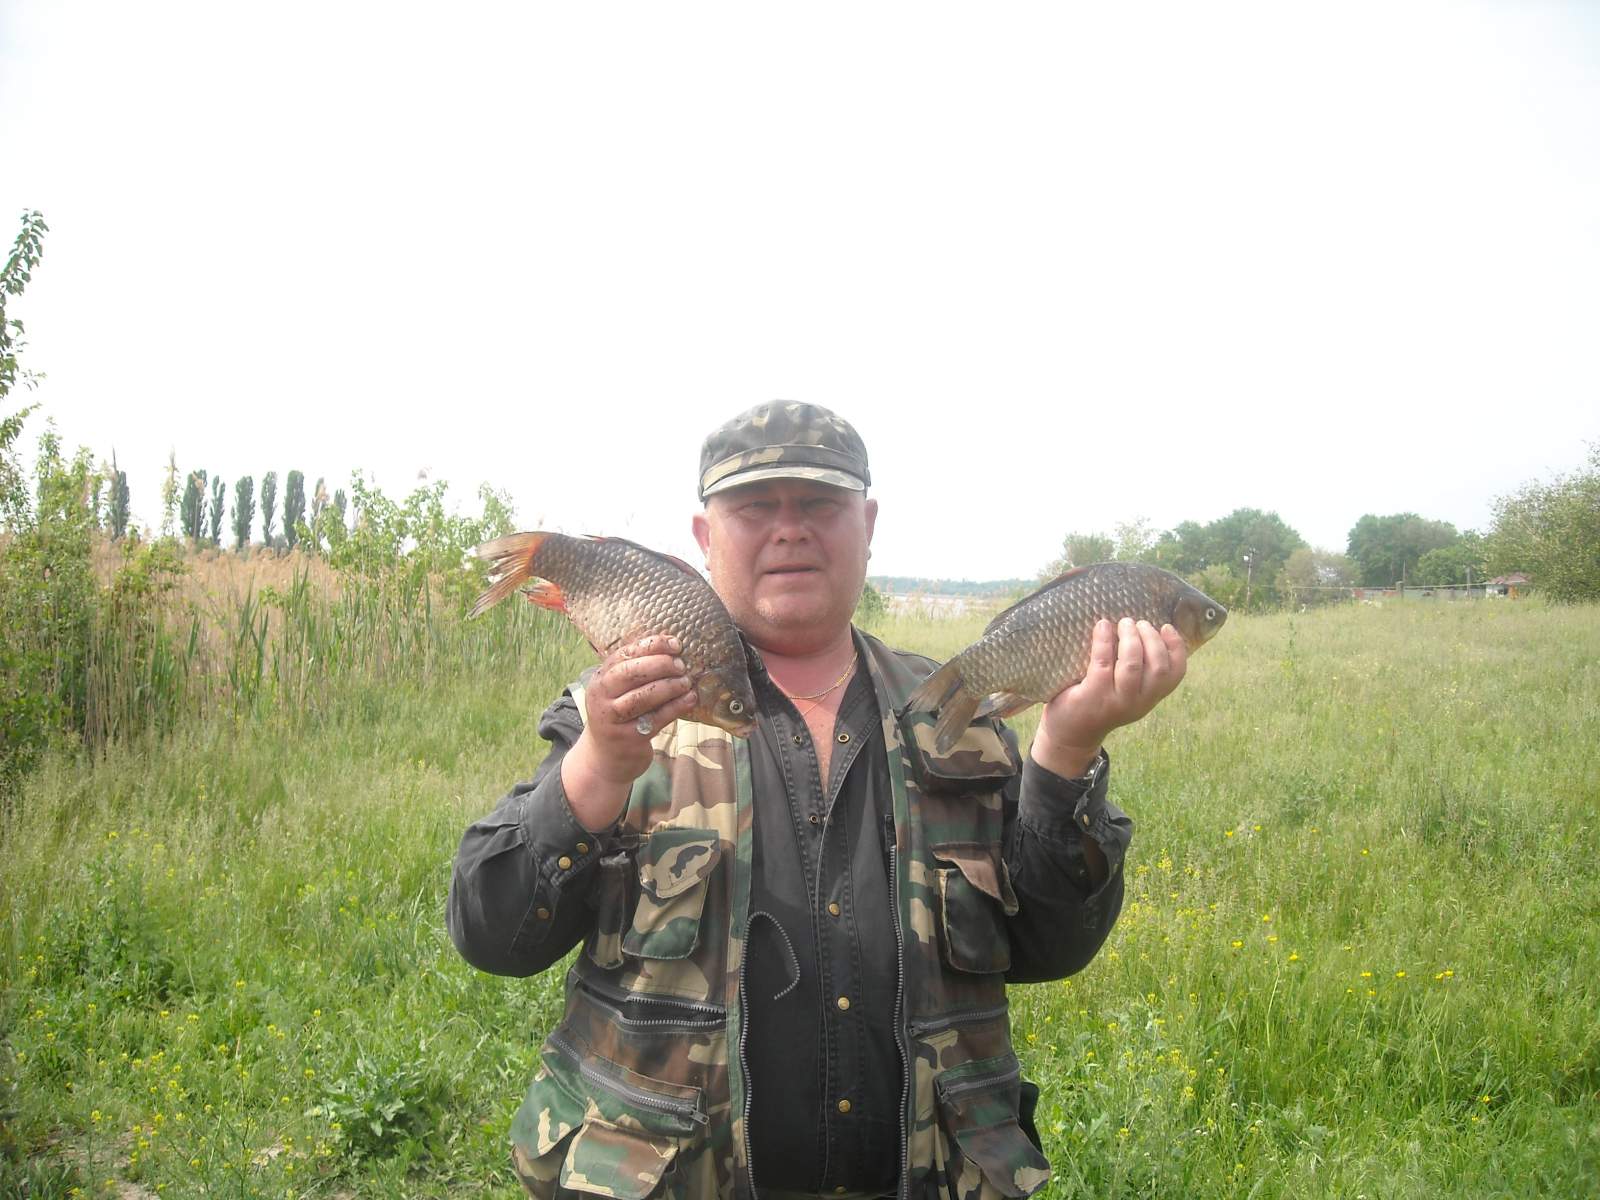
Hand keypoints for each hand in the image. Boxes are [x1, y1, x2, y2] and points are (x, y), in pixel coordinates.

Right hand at [560, 635, 699, 829]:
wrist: (605, 758)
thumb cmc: (620, 716)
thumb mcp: (618, 692)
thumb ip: (637, 671)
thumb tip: (672, 648)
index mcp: (600, 678)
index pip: (625, 654)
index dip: (651, 645)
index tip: (675, 644)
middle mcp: (601, 697)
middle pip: (631, 673)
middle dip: (660, 665)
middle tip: (681, 664)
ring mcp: (612, 719)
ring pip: (642, 697)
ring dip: (669, 686)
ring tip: (686, 682)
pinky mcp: (628, 739)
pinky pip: (655, 719)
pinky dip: (675, 707)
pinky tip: (690, 699)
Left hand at [1030, 618, 1186, 778]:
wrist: (1069, 735)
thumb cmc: (1098, 704)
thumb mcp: (1126, 692)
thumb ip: (1138, 671)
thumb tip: (1140, 628)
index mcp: (1149, 699)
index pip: (1175, 674)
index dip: (1176, 648)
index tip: (1167, 627)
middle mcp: (1138, 703)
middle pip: (1158, 667)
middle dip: (1151, 639)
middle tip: (1138, 623)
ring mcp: (1116, 701)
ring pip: (1132, 665)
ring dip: (1130, 638)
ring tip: (1123, 623)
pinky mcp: (1093, 695)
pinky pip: (1103, 662)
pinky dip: (1104, 640)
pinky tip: (1102, 626)